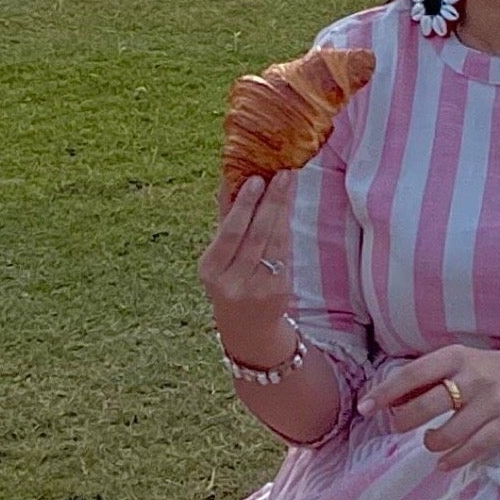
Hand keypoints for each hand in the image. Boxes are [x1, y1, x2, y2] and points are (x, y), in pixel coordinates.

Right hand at [197, 170, 298, 365]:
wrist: (246, 326)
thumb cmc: (229, 279)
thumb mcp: (218, 256)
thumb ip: (225, 218)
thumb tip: (230, 175)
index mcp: (210, 270)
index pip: (229, 232)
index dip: (244, 205)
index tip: (256, 179)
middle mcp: (232, 282)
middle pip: (256, 235)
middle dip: (271, 201)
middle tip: (282, 173)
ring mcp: (258, 289)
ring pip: (274, 241)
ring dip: (283, 209)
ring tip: (289, 182)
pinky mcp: (279, 292)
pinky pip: (285, 253)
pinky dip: (287, 228)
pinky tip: (289, 208)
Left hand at [372, 342, 499, 465]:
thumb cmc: (481, 370)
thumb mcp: (454, 363)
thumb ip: (423, 379)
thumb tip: (384, 400)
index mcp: (455, 357)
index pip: (413, 374)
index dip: (386, 392)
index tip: (365, 408)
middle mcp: (474, 377)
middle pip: (430, 404)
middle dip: (406, 420)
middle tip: (398, 426)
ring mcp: (492, 401)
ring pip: (451, 432)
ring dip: (431, 443)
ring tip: (428, 441)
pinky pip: (474, 448)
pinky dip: (454, 459)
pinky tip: (442, 462)